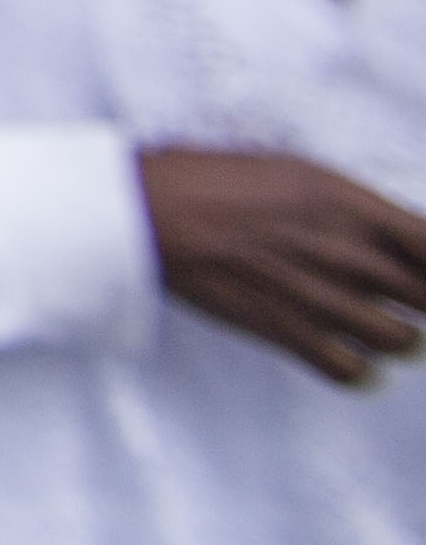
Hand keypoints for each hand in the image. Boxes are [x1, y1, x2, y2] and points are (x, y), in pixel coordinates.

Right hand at [141, 147, 425, 385]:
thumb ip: (352, 206)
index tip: (424, 269)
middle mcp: (345, 251)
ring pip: (403, 340)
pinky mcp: (285, 330)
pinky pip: (353, 371)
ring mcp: (317, 295)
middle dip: (422, 300)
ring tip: (379, 327)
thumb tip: (393, 234)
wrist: (147, 211)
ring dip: (399, 337)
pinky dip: (361, 372)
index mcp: (349, 204)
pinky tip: (351, 358)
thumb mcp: (293, 171)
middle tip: (404, 297)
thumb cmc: (212, 180)